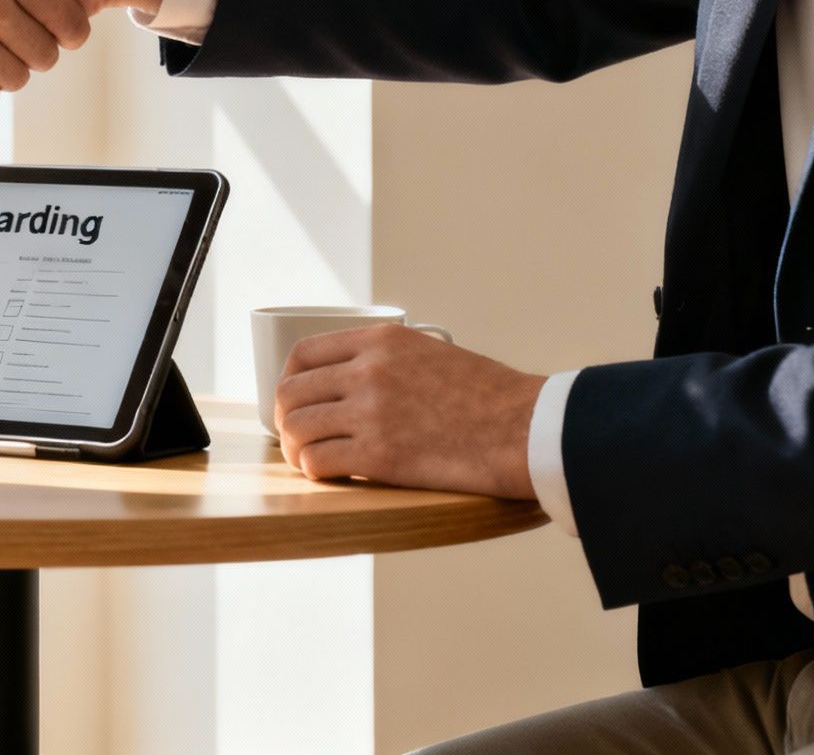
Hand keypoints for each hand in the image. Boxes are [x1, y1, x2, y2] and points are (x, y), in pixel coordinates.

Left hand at [273, 324, 544, 499]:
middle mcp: (368, 370)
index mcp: (380, 340)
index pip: (303, 354)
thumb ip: (387, 360)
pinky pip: (318, 462)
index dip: (289, 381)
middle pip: (291, 393)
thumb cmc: (489, 398)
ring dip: (296, 449)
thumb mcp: (431, 353)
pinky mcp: (379, 455)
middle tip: (297, 437)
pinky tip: (327, 474)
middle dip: (286, 419)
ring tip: (309, 460)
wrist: (527, 429)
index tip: (295, 401)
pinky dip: (314, 471)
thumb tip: (349, 380)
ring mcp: (371, 412)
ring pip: (297, 429)